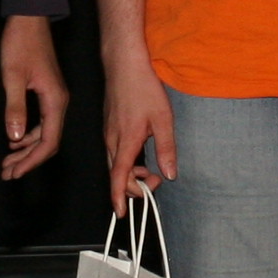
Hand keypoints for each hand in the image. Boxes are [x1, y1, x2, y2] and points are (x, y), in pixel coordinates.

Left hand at [0, 15, 64, 179]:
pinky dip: (27, 134)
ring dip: (26, 149)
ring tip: (7, 161)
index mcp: (55, 101)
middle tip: (7, 173)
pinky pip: (41, 122)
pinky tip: (13, 139)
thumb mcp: (12, 76)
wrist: (29, 18)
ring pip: (44, 133)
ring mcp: (54, 98)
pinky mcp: (47, 92)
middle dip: (28, 160)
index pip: (48, 142)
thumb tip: (14, 138)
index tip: (14, 172)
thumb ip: (15, 108)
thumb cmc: (20, 44)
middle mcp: (58, 103)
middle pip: (47, 141)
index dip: (31, 161)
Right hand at [103, 53, 175, 211]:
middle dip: (133, 186)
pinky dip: (126, 160)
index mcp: (125, 141)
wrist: (125, 63)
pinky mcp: (109, 126)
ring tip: (150, 166)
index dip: (119, 198)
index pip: (118, 177)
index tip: (122, 214)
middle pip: (116, 175)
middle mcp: (112, 139)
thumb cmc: (143, 87)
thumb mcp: (163, 119)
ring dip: (130, 172)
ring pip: (114, 163)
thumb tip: (169, 173)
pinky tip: (141, 151)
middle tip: (156, 179)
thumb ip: (166, 149)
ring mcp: (108, 132)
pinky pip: (114, 152)